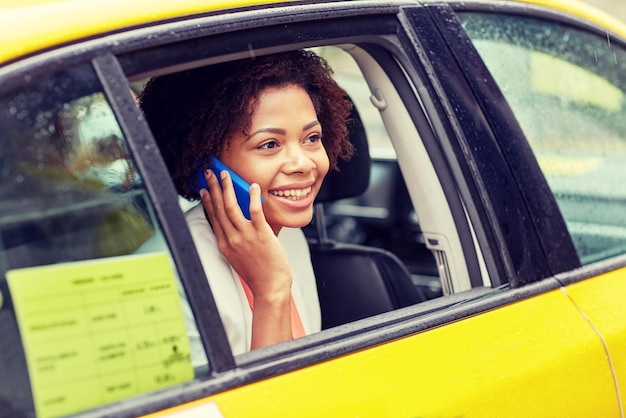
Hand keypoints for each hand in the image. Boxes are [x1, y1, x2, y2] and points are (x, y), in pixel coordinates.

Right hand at [199, 169, 292, 347]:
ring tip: (225, 175)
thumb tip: (236, 225)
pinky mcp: (261, 234)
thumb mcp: (238, 257)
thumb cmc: (258, 274)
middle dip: (213, 188)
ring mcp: (245, 236)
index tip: (204, 189)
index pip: (213, 217)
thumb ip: (235, 241)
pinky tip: (252, 186)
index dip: (208, 201)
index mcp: (224, 244)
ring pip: (231, 207)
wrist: (270, 287)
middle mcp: (231, 239)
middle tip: (209, 173)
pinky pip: (254, 212)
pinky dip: (252, 197)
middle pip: (219, 208)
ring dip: (227, 188)